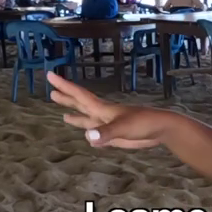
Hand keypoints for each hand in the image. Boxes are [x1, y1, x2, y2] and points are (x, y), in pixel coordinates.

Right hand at [47, 73, 173, 148]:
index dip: (64, 85)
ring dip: (75, 116)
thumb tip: (87, 136)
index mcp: (102, 109)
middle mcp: (103, 114)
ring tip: (64, 117)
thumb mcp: (123, 128)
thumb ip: (105, 133)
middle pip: (80, 104)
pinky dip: (90, 133)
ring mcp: (108, 125)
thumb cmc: (143, 123)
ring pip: (87, 119)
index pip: (79, 95)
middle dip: (66, 99)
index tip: (51, 75)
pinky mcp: (115, 135)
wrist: (160, 129)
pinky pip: (97, 134)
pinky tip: (87, 135)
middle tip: (51, 92)